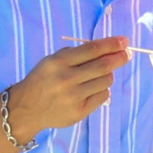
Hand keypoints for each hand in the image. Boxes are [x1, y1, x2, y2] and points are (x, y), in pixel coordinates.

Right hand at [5, 37, 130, 136]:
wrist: (26, 109)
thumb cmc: (43, 80)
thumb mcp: (52, 61)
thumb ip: (76, 54)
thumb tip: (109, 49)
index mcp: (58, 62)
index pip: (92, 50)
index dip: (111, 44)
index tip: (124, 41)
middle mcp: (67, 79)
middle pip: (103, 66)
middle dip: (119, 58)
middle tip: (127, 54)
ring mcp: (74, 97)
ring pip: (106, 81)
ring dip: (107, 75)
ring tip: (99, 75)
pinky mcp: (80, 111)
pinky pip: (103, 96)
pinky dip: (102, 90)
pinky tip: (92, 89)